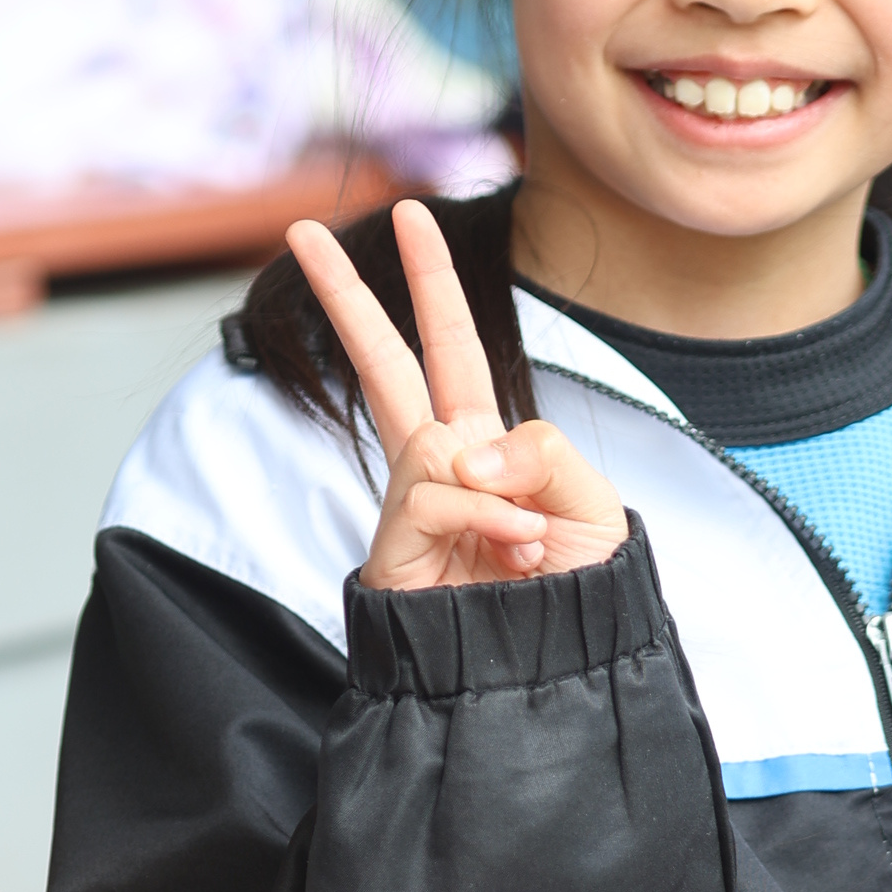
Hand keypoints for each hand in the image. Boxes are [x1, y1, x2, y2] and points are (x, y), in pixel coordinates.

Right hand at [288, 202, 627, 592]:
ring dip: (493, 488)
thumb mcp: (591, 502)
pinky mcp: (395, 552)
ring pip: (430, 441)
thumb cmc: (577, 598)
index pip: (453, 348)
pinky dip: (484, 515)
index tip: (411, 216)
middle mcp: (441, 468)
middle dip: (346, 294)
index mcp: (487, 446)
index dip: (433, 283)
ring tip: (528, 542)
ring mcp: (412, 508)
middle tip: (300, 228)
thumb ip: (541, 450)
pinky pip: (433, 494)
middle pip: (383, 363)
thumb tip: (463, 448)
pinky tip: (511, 553)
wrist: (561, 675)